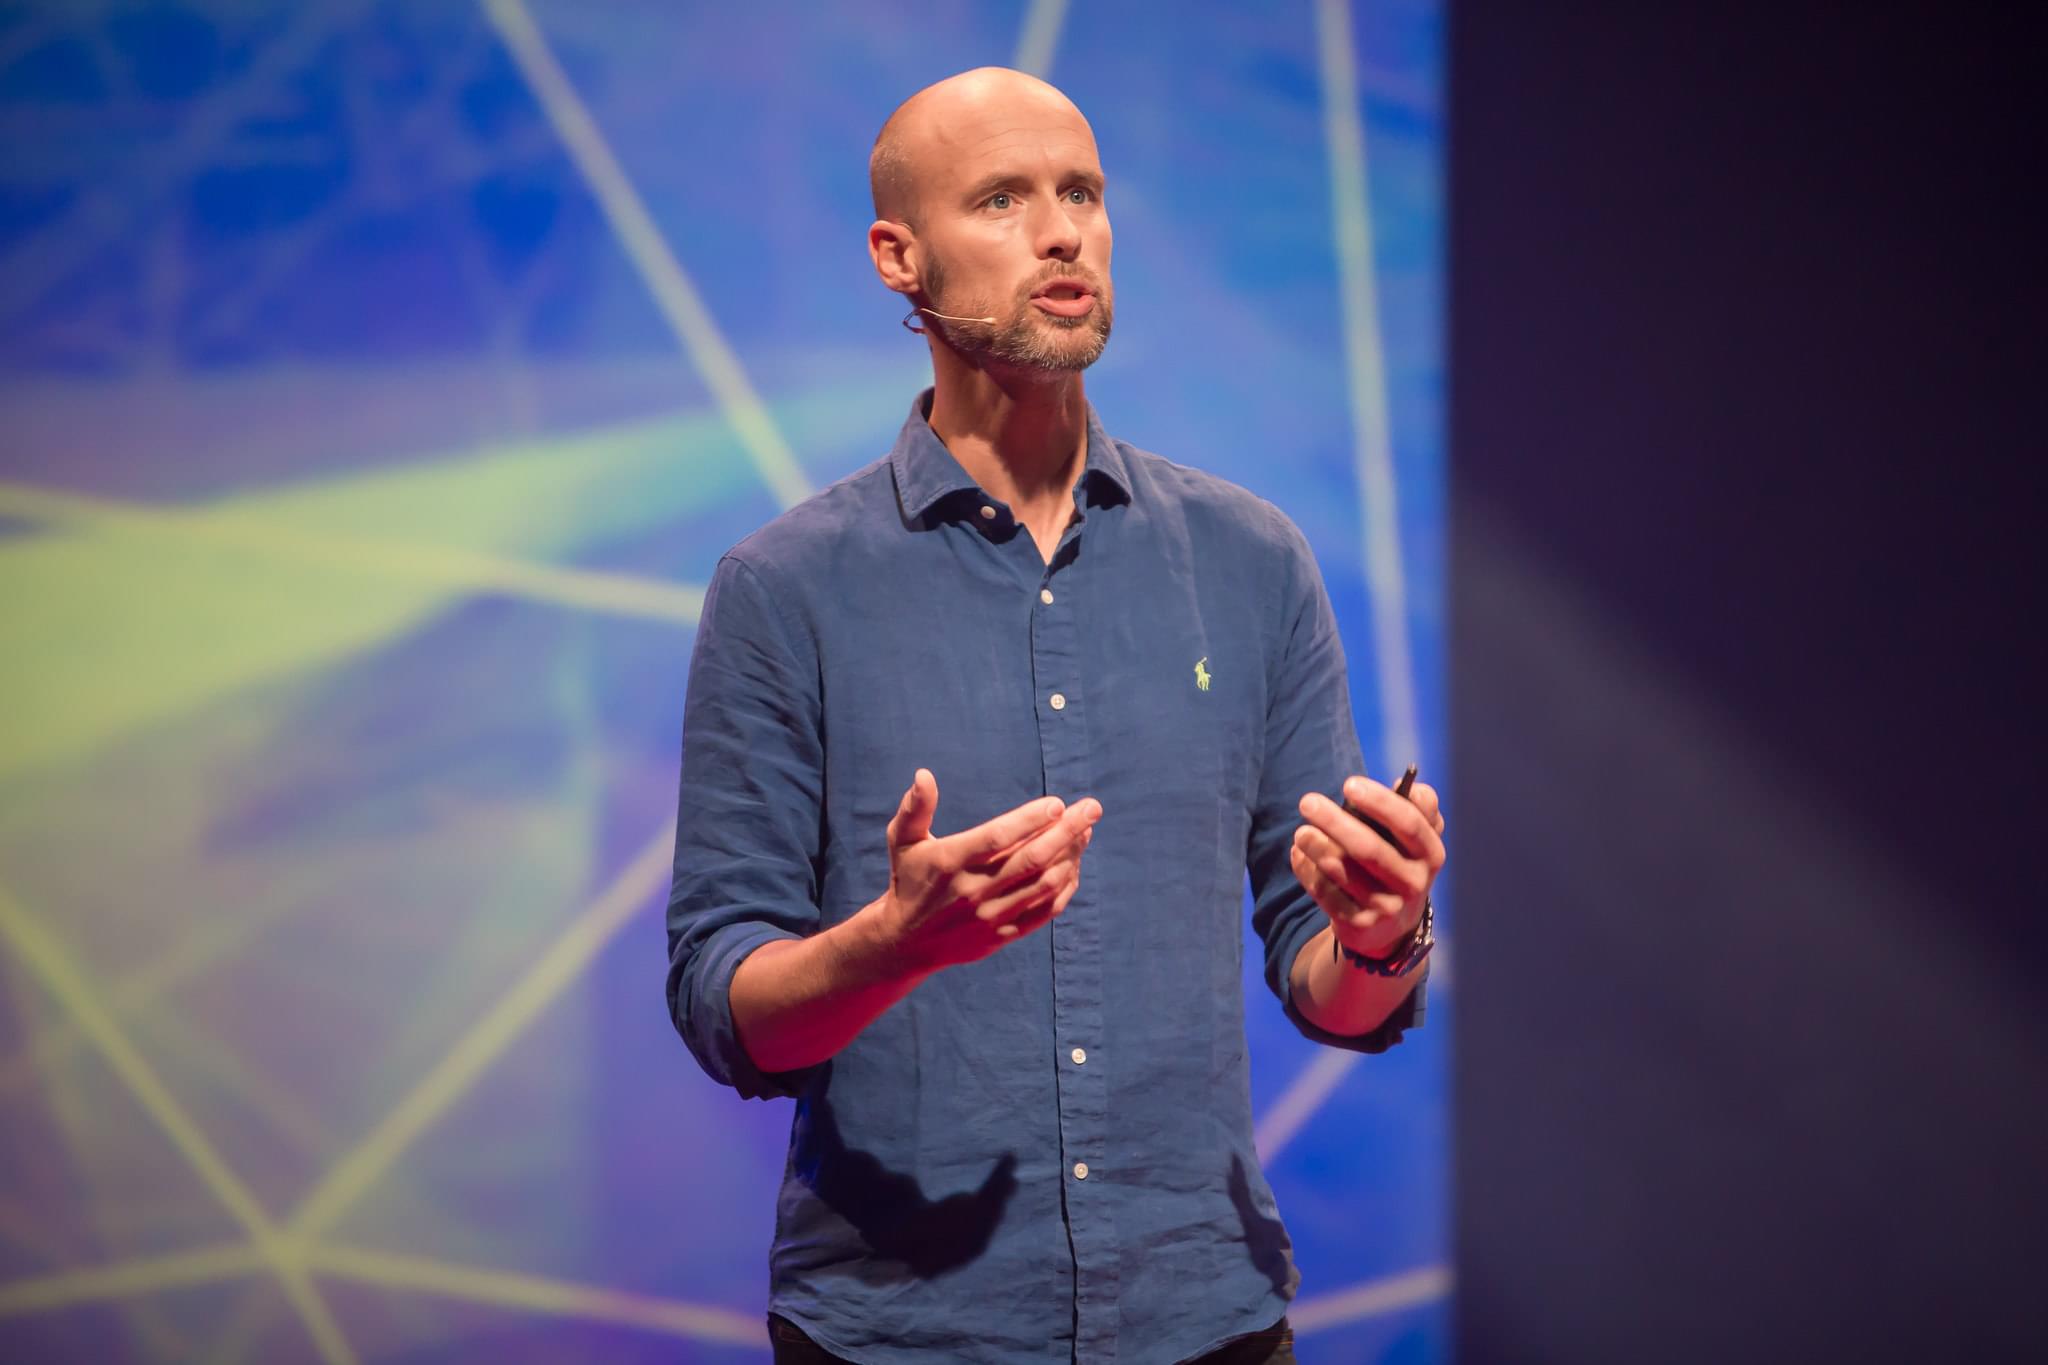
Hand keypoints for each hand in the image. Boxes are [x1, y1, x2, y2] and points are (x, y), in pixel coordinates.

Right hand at [870, 768, 1100, 973]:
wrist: (904, 943)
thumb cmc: (909, 880)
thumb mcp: (902, 840)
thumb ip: (915, 807)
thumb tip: (924, 775)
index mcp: (950, 861)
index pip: (997, 838)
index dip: (1030, 820)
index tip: (1058, 803)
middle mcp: (973, 890)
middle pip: (1032, 859)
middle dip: (1068, 831)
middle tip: (1092, 808)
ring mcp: (990, 916)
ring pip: (1044, 884)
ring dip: (1071, 856)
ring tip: (1086, 832)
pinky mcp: (1002, 936)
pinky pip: (1045, 911)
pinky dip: (1065, 887)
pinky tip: (1074, 865)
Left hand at [1290, 775, 1445, 958]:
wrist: (1392, 926)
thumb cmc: (1399, 864)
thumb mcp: (1417, 840)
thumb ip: (1419, 809)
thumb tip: (1405, 784)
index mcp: (1431, 854)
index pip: (1409, 824)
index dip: (1380, 802)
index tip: (1348, 784)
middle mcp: (1414, 883)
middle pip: (1370, 850)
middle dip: (1336, 823)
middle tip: (1307, 802)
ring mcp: (1387, 907)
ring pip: (1344, 873)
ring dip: (1317, 848)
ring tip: (1301, 832)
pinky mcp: (1360, 924)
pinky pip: (1327, 894)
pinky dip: (1308, 871)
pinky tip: (1298, 854)